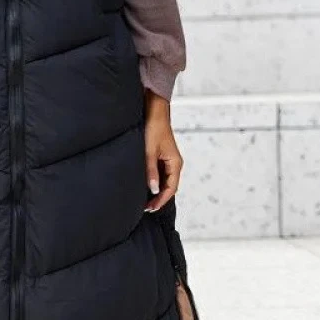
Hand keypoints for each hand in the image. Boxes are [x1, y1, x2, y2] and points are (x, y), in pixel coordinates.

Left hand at [143, 91, 182, 211]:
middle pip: (169, 186)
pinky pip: (160, 173)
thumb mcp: (149, 151)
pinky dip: (154, 181)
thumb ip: (151, 171)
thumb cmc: (153, 127)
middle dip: (158, 198)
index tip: (150, 209)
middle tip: (145, 208)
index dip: (161, 200)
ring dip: (156, 191)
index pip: (171, 188)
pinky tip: (145, 186)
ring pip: (165, 181)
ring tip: (144, 200)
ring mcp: (168, 160)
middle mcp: (174, 163)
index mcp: (175, 163)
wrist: (154, 110)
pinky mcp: (162, 156)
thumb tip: (153, 190)